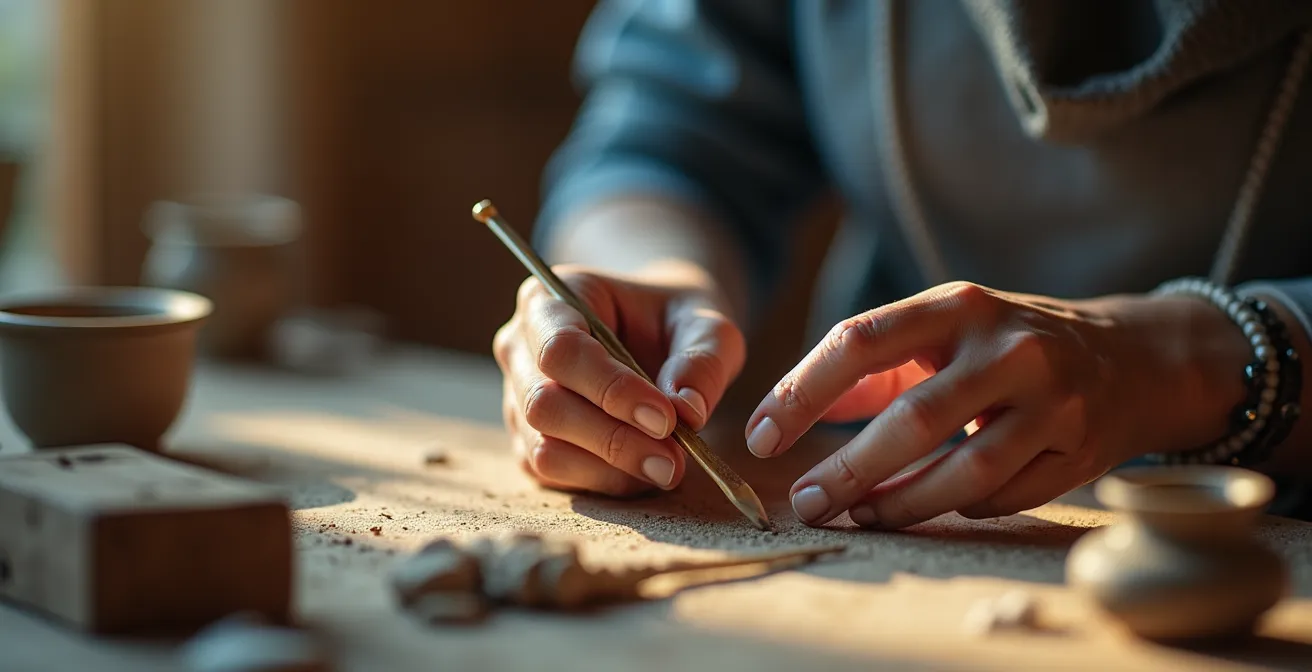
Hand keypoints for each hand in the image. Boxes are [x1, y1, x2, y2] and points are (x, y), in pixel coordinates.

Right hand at [493, 261, 745, 495]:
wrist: (659, 334)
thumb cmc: (675, 319)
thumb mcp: (705, 323)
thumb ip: (702, 360)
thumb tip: (687, 411)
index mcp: (550, 299)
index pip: (561, 349)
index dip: (610, 389)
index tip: (665, 418)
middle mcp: (520, 347)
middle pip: (544, 404)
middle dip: (612, 438)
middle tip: (674, 458)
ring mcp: (517, 397)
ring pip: (543, 448)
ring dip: (609, 468)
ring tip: (668, 468)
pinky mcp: (528, 440)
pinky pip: (552, 474)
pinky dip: (602, 482)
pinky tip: (644, 474)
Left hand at [745, 281, 1250, 528]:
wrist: (1134, 356)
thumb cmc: (1009, 345)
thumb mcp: (945, 328)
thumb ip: (872, 367)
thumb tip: (792, 412)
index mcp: (957, 305)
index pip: (860, 342)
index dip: (800, 393)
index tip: (760, 437)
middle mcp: (1008, 347)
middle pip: (913, 419)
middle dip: (848, 469)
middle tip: (805, 502)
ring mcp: (1052, 401)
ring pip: (964, 471)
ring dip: (900, 503)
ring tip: (858, 516)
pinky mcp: (1080, 449)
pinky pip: (1003, 496)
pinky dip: (957, 509)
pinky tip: (925, 510)